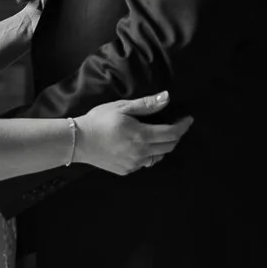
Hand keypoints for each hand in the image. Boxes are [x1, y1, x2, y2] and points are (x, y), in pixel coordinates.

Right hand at [74, 91, 191, 176]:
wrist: (79, 141)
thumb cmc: (99, 120)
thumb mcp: (122, 107)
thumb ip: (147, 105)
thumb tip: (167, 97)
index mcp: (142, 136)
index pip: (172, 133)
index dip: (183, 126)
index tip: (188, 119)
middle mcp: (141, 153)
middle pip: (169, 147)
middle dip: (176, 136)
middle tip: (175, 125)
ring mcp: (134, 164)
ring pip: (159, 157)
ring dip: (164, 147)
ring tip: (160, 135)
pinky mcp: (127, 170)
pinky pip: (145, 163)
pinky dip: (150, 155)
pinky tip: (142, 146)